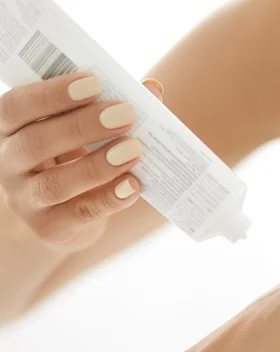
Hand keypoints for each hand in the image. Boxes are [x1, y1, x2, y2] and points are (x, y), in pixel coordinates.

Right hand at [0, 73, 162, 250]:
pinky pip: (81, 213)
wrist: (65, 216)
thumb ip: (109, 108)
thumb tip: (152, 91)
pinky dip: (110, 198)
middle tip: (125, 113)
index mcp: (9, 128)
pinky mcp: (49, 228)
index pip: (17, 106)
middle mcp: (8, 164)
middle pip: (36, 143)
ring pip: (56, 184)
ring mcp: (25, 200)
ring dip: (98, 165)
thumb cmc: (71, 159)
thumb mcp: (82, 131)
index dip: (52, 94)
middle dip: (82, 126)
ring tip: (134, 149)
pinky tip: (134, 185)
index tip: (94, 82)